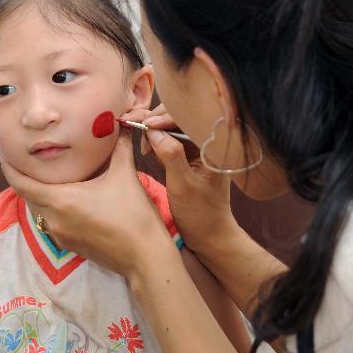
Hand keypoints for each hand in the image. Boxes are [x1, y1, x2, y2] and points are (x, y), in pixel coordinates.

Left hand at [0, 132, 170, 278]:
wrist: (145, 257)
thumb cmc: (135, 216)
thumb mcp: (125, 175)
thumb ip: (119, 146)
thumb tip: (120, 122)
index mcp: (61, 200)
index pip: (20, 183)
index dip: (9, 166)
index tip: (5, 152)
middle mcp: (54, 219)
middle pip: (25, 195)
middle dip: (22, 177)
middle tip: (25, 158)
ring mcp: (59, 235)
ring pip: (37, 210)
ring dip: (37, 193)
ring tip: (44, 175)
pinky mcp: (69, 245)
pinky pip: (49, 222)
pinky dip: (49, 207)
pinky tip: (63, 197)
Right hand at [130, 105, 242, 254]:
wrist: (210, 236)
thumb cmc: (201, 215)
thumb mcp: (183, 185)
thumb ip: (170, 155)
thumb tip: (153, 130)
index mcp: (216, 146)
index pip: (191, 117)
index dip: (167, 116)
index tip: (145, 124)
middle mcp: (210, 143)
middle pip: (182, 118)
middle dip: (159, 120)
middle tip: (136, 125)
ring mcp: (201, 150)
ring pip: (175, 128)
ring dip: (156, 130)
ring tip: (140, 137)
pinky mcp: (192, 157)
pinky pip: (174, 141)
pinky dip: (159, 141)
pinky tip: (148, 147)